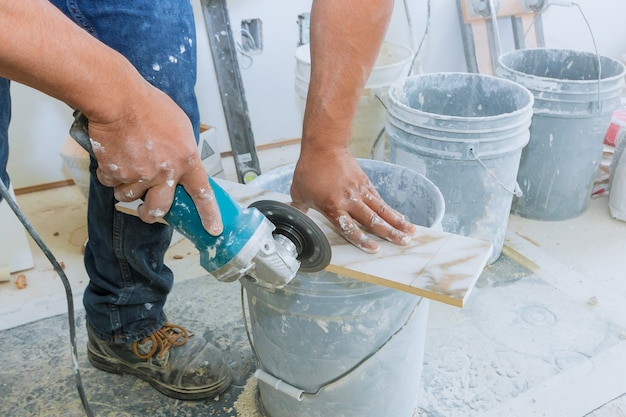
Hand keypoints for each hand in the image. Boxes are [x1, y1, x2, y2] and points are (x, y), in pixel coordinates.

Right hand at [86, 86, 222, 235]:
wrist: (119, 99)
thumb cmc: (149, 106)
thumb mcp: (180, 126)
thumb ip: (183, 149)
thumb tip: (182, 163)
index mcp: (186, 160)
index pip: (202, 193)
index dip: (208, 214)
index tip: (212, 229)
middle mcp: (165, 173)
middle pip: (160, 207)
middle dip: (151, 212)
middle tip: (147, 211)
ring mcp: (140, 175)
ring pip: (131, 196)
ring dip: (127, 188)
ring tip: (126, 168)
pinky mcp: (116, 173)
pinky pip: (111, 183)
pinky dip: (110, 174)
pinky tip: (113, 157)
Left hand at [290, 148, 415, 252]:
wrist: (324, 146)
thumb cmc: (310, 169)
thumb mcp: (299, 192)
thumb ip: (300, 207)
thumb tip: (293, 215)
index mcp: (333, 206)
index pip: (350, 228)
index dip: (363, 240)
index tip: (375, 249)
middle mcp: (349, 200)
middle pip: (372, 220)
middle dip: (389, 233)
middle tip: (403, 242)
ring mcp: (360, 191)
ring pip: (381, 209)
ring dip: (397, 222)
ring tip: (410, 231)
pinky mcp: (365, 183)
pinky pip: (379, 200)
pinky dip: (390, 210)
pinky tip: (400, 217)